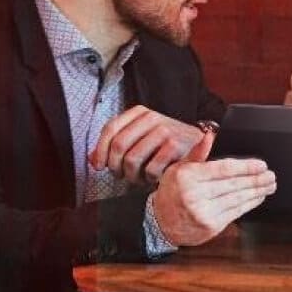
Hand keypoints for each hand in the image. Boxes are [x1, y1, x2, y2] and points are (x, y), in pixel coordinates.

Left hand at [89, 105, 205, 184]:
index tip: (99, 166)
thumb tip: (92, 160)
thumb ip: (115, 146)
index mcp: (139, 112)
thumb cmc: (164, 144)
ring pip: (133, 160)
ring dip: (132, 176)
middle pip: (119, 146)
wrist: (198, 143)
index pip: (110, 129)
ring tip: (138, 179)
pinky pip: (150, 169)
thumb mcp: (140, 137)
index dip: (100, 150)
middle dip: (115, 166)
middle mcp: (151, 118)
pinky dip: (149, 179)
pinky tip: (154, 178)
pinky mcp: (175, 146)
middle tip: (120, 176)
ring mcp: (164, 130)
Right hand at [151, 131, 276, 246]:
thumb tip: (210, 135)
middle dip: (256, 179)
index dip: (246, 166)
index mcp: (188, 177)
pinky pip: (235, 212)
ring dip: (257, 191)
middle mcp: (195, 194)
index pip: (223, 169)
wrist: (161, 223)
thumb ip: (197, 153)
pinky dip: (249, 204)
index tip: (261, 164)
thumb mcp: (179, 168)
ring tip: (269, 185)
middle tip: (270, 175)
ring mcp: (204, 212)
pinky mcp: (211, 226)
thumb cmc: (171, 193)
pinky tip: (257, 197)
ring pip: (237, 199)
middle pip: (234, 184)